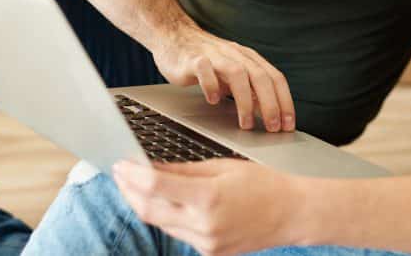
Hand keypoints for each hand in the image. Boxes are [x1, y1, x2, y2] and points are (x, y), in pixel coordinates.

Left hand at [113, 159, 303, 255]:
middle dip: (128, 190)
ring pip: (160, 223)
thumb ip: (184, 169)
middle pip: (149, 209)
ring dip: (143, 203)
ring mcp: (205, 243)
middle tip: (119, 173)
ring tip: (135, 185)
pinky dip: (166, 216)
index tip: (120, 163)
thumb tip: (151, 166)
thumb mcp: (223, 166)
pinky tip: (163, 202)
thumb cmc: (263, 185)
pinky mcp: (209, 252)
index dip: (132, 174)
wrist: (291, 214)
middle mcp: (204, 224)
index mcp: (209, 197)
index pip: (156, 185)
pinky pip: (178, 233)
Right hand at [152, 26, 294, 131]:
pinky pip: (205, 69)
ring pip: (237, 73)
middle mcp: (235, 54)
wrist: (174, 36)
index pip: (275, 78)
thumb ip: (250, 90)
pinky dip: (211, 86)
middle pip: (260, 77)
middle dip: (270, 104)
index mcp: (248, 58)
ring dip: (245, 100)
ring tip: (246, 123)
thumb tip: (269, 113)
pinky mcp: (192, 58)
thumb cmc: (206, 60)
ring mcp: (214, 55)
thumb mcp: (232, 74)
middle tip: (273, 128)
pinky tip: (213, 101)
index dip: (285, 101)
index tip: (288, 124)